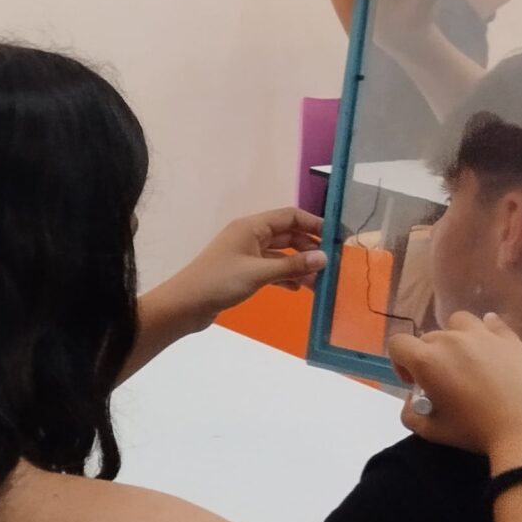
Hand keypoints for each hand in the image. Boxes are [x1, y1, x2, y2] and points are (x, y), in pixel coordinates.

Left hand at [157, 208, 325, 324]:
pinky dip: (285, 277)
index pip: (289, 216)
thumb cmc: (220, 282)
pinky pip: (271, 270)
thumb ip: (292, 266)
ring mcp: (245, 255)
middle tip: (331, 265)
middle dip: (309, 249)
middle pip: (287, 235)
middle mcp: (249, 236)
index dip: (314, 224)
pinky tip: (298, 290)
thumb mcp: (259, 273)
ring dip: (299, 266)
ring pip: (281, 255)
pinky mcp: (242, 273)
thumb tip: (323, 258)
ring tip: (319, 283)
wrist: (185, 305)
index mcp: (251, 227)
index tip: (336, 238)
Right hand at [389, 311, 521, 463]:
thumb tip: (414, 399)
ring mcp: (483, 336)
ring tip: (468, 359)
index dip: (400, 363)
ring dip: (455, 337)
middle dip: (430, 357)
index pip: (398, 344)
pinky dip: (486, 330)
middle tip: (446, 381)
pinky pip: (492, 323)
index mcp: (427, 361)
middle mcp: (451, 341)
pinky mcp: (510, 339)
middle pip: (429, 337)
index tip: (415, 383)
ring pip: (458, 323)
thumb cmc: (477, 432)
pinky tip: (491, 347)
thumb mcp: (432, 432)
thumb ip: (410, 414)